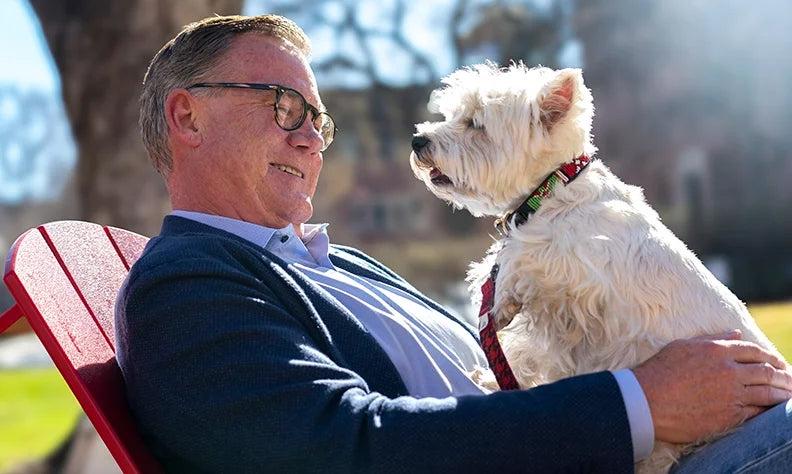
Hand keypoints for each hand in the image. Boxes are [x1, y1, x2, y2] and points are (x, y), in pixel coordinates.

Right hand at [632, 330, 791, 443]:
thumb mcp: (683, 346)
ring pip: (768, 393)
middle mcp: (728, 371)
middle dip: (783, 376)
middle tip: (790, 380)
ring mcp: (731, 394)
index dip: (770, 356)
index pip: (754, 351)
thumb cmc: (659, 371)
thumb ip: (712, 338)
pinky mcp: (728, 416)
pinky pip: (757, 412)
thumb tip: (736, 334)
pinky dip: (768, 411)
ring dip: (782, 394)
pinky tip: (772, 411)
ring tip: (789, 395)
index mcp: (717, 350)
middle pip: (767, 372)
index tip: (779, 362)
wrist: (646, 400)